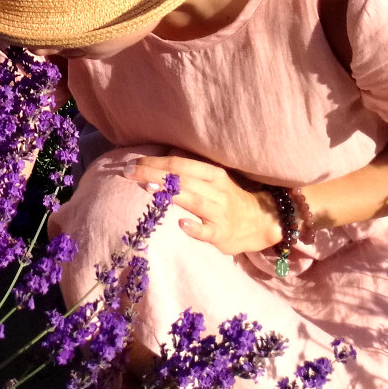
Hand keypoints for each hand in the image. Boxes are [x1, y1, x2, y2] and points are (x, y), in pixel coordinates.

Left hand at [129, 155, 283, 257]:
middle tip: (128, 172)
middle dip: (153, 174)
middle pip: (181, 179)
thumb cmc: (227, 198)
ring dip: (170, 193)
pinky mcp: (221, 234)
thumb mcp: (212, 178)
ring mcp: (219, 213)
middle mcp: (216, 190)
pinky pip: (206, 231)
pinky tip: (181, 224)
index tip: (132, 163)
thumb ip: (190, 168)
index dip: (155, 162)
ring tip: (148, 187)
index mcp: (212, 174)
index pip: (180, 164)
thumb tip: (165, 153)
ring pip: (193, 200)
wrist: (260, 223)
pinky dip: (194, 227)